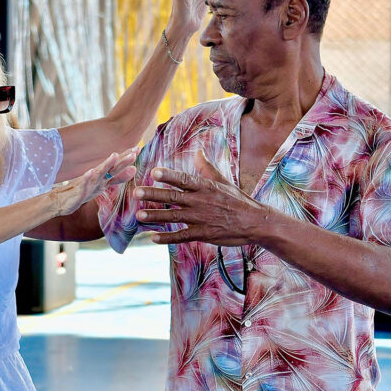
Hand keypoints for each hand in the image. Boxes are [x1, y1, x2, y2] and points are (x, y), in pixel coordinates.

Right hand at [53, 150, 135, 216]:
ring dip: (106, 164)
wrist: (63, 201)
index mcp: (104, 176)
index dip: (127, 157)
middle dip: (123, 159)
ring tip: (115, 155)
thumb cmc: (84, 192)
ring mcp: (88, 182)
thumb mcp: (104, 185)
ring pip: (99, 172)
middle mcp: (97, 177)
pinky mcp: (79, 189)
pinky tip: (91, 171)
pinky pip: (83, 183)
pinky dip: (87, 177)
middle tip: (135, 151)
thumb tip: (133, 170)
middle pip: (112, 167)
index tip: (138, 147)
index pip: (118, 165)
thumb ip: (118, 178)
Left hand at [134, 150, 265, 245]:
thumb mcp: (222, 181)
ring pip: (174, 216)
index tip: (153, 172)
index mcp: (205, 187)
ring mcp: (201, 219)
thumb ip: (206, 168)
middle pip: (173, 197)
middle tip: (136, 192)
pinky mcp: (203, 234)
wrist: (254, 222)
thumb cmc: (237, 200)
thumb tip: (198, 151)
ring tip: (139, 215)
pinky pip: (182, 236)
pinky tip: (153, 238)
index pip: (184, 179)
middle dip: (154, 194)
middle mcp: (201, 201)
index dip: (168, 176)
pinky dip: (167, 238)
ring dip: (156, 216)